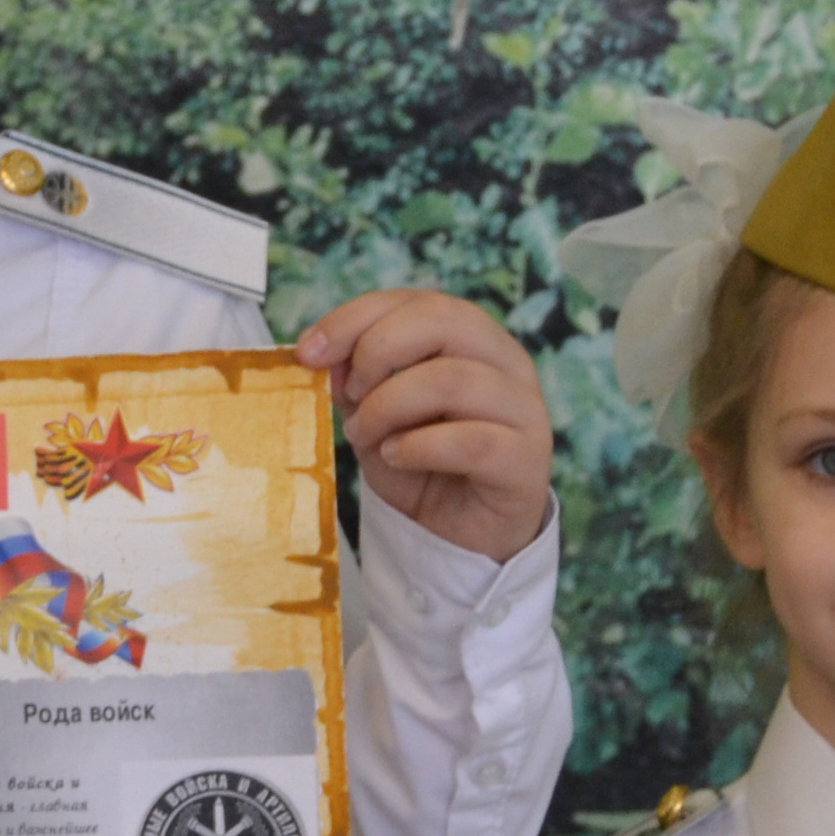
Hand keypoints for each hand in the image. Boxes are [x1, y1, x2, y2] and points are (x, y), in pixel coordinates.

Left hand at [297, 289, 553, 564]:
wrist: (457, 534)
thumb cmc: (421, 463)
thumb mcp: (375, 415)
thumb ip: (355, 381)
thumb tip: (325, 354)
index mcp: (471, 338)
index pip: (417, 301)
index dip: (357, 318)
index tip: (308, 351)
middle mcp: (506, 362)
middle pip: (445, 320)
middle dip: (378, 351)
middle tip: (350, 393)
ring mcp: (523, 409)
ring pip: (453, 379)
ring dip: (390, 406)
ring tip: (364, 435)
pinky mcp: (526, 460)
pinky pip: (471, 440)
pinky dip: (419, 446)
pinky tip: (395, 456)